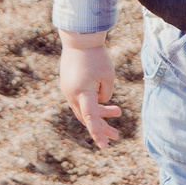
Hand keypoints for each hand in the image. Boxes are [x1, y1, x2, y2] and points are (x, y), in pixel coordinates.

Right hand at [58, 31, 121, 147]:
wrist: (79, 38)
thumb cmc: (96, 56)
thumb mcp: (108, 76)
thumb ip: (105, 94)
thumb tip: (100, 102)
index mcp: (81, 93)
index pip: (91, 118)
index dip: (98, 133)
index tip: (104, 146)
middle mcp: (71, 94)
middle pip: (87, 117)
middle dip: (102, 126)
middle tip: (117, 135)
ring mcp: (67, 90)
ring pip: (84, 109)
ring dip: (99, 113)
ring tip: (118, 112)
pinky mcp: (68, 84)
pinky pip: (80, 100)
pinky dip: (92, 103)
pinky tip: (103, 100)